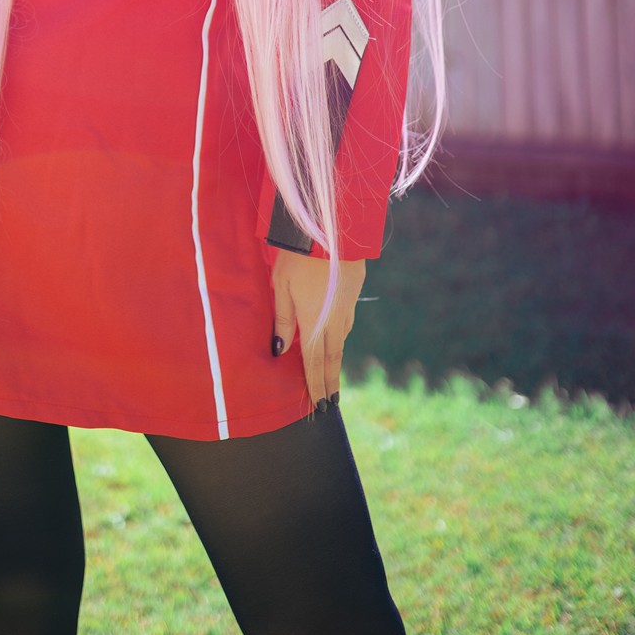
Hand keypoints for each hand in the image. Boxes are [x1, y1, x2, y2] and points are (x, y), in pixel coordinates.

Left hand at [271, 250, 365, 406]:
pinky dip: (340, 338)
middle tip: (330, 404)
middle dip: (329, 382)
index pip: (313, 362)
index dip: (315, 385)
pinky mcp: (353, 293)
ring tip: (331, 377)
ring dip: (335, 362)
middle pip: (331, 358)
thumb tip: (280, 350)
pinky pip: (346, 323)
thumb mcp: (281, 285)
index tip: (319, 406)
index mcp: (314, 322)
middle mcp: (333, 320)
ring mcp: (346, 307)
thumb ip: (282, 319)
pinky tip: (337, 339)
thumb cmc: (299, 255)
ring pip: (341, 341)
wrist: (334, 228)